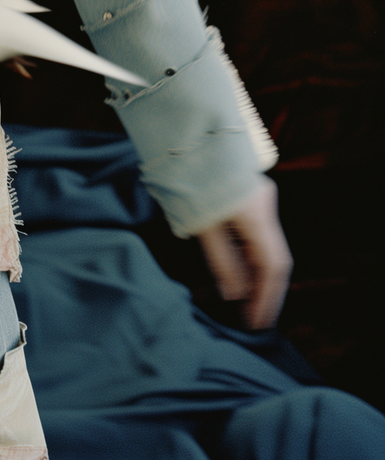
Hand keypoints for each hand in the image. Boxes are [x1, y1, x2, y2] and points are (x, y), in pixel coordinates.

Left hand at [195, 176, 291, 329]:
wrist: (185, 136)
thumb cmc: (188, 178)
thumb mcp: (200, 224)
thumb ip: (221, 260)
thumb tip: (236, 294)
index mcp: (257, 215)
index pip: (273, 266)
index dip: (267, 298)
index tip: (257, 323)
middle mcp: (265, 207)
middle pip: (274, 257)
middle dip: (265, 290)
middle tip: (252, 318)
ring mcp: (259, 199)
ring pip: (266, 246)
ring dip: (257, 275)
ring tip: (245, 303)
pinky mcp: (249, 195)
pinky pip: (257, 234)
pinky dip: (250, 256)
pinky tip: (239, 272)